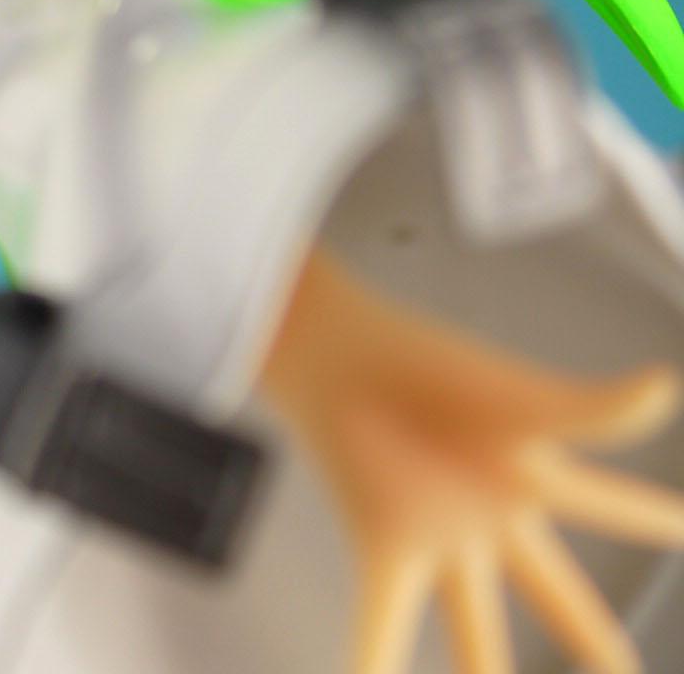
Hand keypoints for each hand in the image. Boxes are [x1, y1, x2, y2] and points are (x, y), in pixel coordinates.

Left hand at [260, 246, 683, 673]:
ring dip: (482, 669)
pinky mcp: (382, 543)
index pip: (619, 507)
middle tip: (618, 668)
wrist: (338, 347)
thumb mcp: (524, 398)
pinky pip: (382, 623)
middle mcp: (493, 517)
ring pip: (474, 631)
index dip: (658, 519)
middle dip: (593, 638)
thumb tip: (663, 387)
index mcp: (536, 476)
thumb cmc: (428, 363)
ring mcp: (440, 535)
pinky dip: (372, 662)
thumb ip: (594, 412)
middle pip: (559, 598)